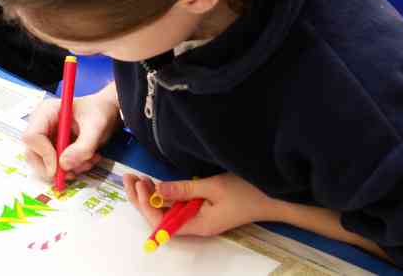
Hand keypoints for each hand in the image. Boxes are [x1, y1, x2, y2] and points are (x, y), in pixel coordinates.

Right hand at [22, 84, 120, 180]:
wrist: (105, 112)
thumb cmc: (99, 112)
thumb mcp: (96, 127)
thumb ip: (83, 146)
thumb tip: (64, 165)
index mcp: (46, 112)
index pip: (32, 137)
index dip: (44, 154)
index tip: (61, 167)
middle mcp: (41, 125)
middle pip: (32, 153)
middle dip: (53, 168)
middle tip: (72, 174)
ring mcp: (45, 137)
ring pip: (43, 163)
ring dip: (66, 169)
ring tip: (88, 161)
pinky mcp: (51, 148)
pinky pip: (53, 166)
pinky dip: (70, 169)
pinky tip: (85, 160)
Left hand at [122, 172, 280, 236]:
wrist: (274, 197)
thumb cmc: (247, 191)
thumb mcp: (212, 187)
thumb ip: (183, 190)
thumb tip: (156, 190)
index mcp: (197, 225)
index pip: (161, 222)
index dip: (146, 204)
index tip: (140, 184)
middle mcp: (194, 225)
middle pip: (158, 218)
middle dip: (140, 199)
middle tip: (129, 177)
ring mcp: (196, 218)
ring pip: (164, 211)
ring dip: (148, 195)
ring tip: (137, 178)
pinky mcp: (199, 210)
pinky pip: (174, 206)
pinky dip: (162, 194)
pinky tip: (153, 182)